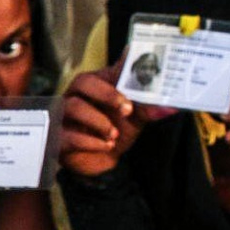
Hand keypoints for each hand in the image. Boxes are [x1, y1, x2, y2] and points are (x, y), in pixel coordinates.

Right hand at [60, 56, 177, 176]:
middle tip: (126, 109)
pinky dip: (90, 141)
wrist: (103, 160)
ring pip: (74, 107)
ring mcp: (64, 115)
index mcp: (97, 84)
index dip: (120, 69)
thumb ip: (148, 109)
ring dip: (98, 121)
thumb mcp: (135, 117)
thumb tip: (171, 107)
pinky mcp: (58, 136)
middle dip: (106, 94)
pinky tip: (105, 146)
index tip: (138, 73)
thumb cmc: (116, 130)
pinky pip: (69, 134)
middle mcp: (77, 95)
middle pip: (82, 82)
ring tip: (114, 135)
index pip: (105, 70)